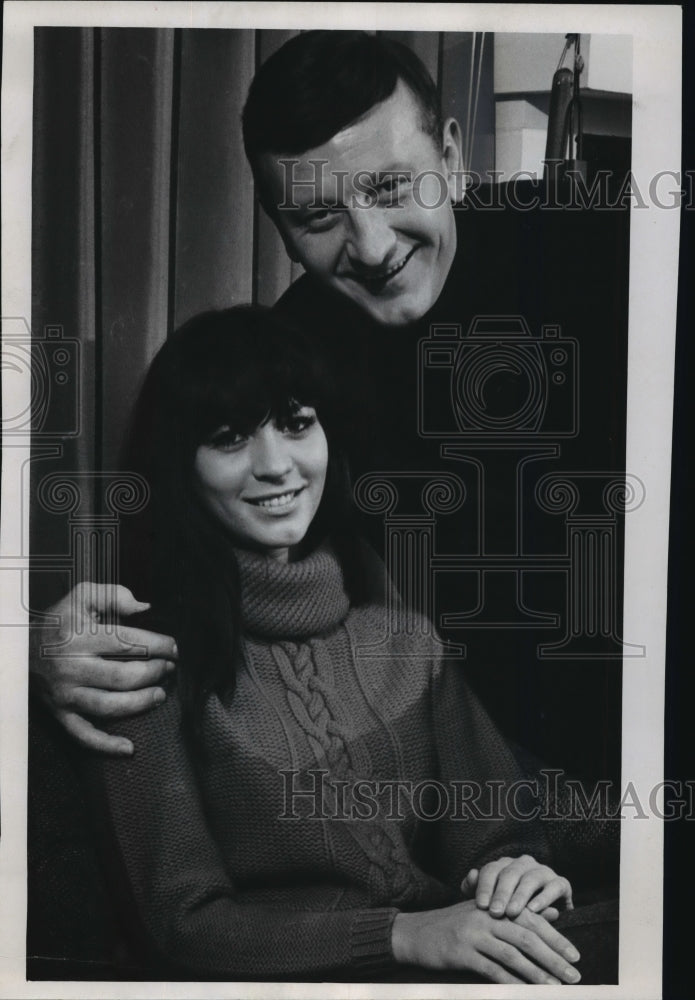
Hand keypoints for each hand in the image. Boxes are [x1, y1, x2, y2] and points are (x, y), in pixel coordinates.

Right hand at [30, 583, 176, 754]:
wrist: (20, 648)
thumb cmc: (59, 621)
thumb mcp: (82, 596)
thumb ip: (114, 595)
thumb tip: (144, 608)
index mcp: (79, 636)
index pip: (128, 642)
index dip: (158, 646)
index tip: (174, 648)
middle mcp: (72, 667)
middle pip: (123, 676)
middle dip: (154, 673)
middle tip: (168, 669)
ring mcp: (66, 694)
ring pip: (109, 706)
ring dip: (140, 703)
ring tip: (160, 695)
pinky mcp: (60, 713)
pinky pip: (83, 734)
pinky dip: (106, 744)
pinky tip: (129, 748)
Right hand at [391, 899, 580, 984]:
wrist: (416, 932)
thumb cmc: (454, 924)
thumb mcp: (486, 913)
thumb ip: (519, 913)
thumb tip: (553, 913)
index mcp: (495, 906)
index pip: (531, 920)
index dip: (555, 937)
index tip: (574, 955)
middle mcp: (487, 917)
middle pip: (526, 937)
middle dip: (553, 957)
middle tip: (574, 974)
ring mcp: (473, 934)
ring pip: (512, 955)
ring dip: (537, 974)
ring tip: (556, 988)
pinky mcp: (461, 952)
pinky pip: (491, 969)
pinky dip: (510, 982)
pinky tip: (524, 992)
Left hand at [460, 854, 572, 919]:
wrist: (543, 920)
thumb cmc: (510, 909)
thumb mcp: (491, 901)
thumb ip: (476, 889)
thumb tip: (471, 874)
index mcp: (504, 865)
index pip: (491, 870)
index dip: (485, 887)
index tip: (481, 906)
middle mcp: (524, 864)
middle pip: (510, 874)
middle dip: (501, 894)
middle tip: (495, 912)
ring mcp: (543, 872)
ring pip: (530, 879)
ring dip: (520, 896)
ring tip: (512, 912)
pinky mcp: (561, 883)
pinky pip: (554, 887)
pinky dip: (544, 898)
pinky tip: (534, 910)